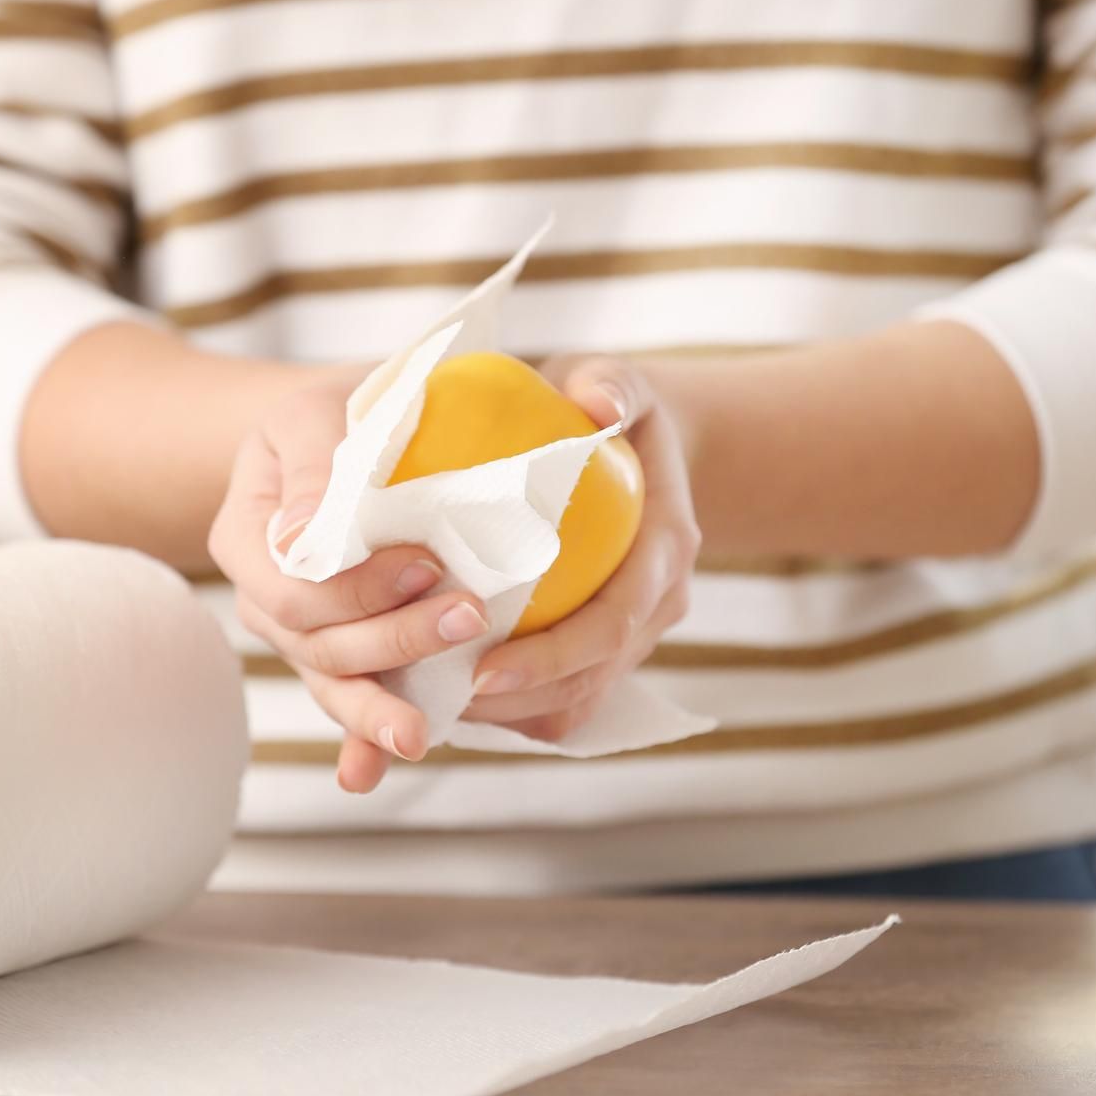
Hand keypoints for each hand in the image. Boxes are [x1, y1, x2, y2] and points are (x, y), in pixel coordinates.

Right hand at [206, 370, 490, 794]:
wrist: (358, 432)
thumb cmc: (337, 412)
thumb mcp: (314, 413)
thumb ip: (313, 465)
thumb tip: (305, 535)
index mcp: (247, 538)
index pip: (288, 589)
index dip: (354, 590)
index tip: (427, 562)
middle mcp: (267, 598)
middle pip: (316, 645)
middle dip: (391, 640)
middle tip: (470, 615)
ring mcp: (306, 635)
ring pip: (334, 686)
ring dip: (383, 705)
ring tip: (429, 731)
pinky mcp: (349, 654)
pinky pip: (352, 703)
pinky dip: (363, 742)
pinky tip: (375, 774)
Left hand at [461, 356, 699, 740]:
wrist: (642, 445)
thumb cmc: (610, 408)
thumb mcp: (615, 380)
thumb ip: (610, 385)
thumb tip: (598, 403)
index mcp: (665, 551)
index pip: (613, 623)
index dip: (553, 656)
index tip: (485, 670)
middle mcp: (656, 606)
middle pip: (591, 679)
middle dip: (517, 701)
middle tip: (438, 703)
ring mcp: (633, 635)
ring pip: (576, 702)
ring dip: (507, 715)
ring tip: (431, 707)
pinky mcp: (604, 650)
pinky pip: (563, 700)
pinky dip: (513, 711)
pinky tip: (449, 702)